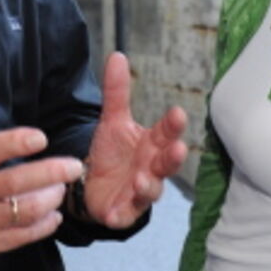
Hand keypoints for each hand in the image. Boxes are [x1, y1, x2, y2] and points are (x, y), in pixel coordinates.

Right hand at [0, 74, 84, 270]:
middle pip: (14, 183)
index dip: (16, 143)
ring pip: (23, 212)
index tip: (40, 137)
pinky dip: (44, 225)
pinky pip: (23, 236)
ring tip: (62, 187)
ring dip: (50, 199)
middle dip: (49, 173)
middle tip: (74, 165)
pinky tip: (54, 213)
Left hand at [81, 52, 187, 228]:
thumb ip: (116, 92)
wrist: (92, 185)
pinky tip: (113, 214)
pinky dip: (120, 215)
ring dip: (147, 187)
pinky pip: (124, 215)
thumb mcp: (111, 121)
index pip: (166, 132)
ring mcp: (139, 192)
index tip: (178, 113)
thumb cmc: (112, 153)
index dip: (172, 125)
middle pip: (166, 163)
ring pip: (150, 191)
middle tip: (177, 148)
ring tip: (141, 180)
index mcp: (151, 145)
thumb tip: (117, 55)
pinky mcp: (123, 212)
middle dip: (172, 157)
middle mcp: (151, 169)